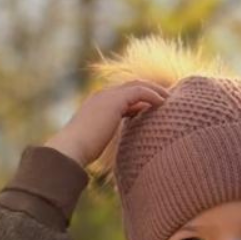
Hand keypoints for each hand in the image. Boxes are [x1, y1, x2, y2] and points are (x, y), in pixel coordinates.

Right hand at [44, 81, 169, 169]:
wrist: (71, 148)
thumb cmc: (80, 152)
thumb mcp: (94, 143)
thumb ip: (102, 139)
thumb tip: (106, 153)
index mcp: (96, 104)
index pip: (121, 96)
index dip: (138, 100)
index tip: (152, 108)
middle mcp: (102, 96)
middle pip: (130, 86)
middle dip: (148, 90)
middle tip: (165, 98)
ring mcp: (107, 96)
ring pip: (137, 85)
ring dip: (154, 90)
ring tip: (169, 99)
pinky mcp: (115, 101)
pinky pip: (140, 92)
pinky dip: (153, 95)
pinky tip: (163, 103)